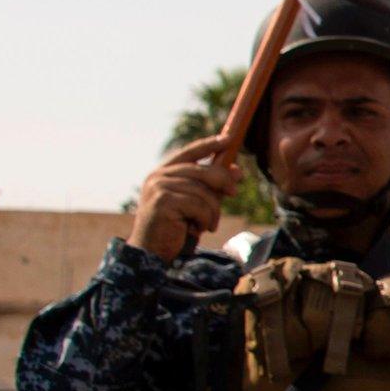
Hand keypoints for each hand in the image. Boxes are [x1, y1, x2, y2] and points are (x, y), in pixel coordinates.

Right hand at [127, 135, 242, 262]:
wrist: (152, 251)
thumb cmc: (175, 227)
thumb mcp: (196, 203)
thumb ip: (213, 186)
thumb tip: (237, 171)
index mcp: (164, 173)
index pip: (190, 152)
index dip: (209, 145)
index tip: (229, 139)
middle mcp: (158, 176)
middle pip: (203, 170)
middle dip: (223, 181)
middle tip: (234, 193)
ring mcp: (158, 187)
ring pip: (203, 191)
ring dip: (212, 211)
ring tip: (208, 224)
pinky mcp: (163, 201)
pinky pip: (199, 205)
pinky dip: (205, 219)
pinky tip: (197, 229)